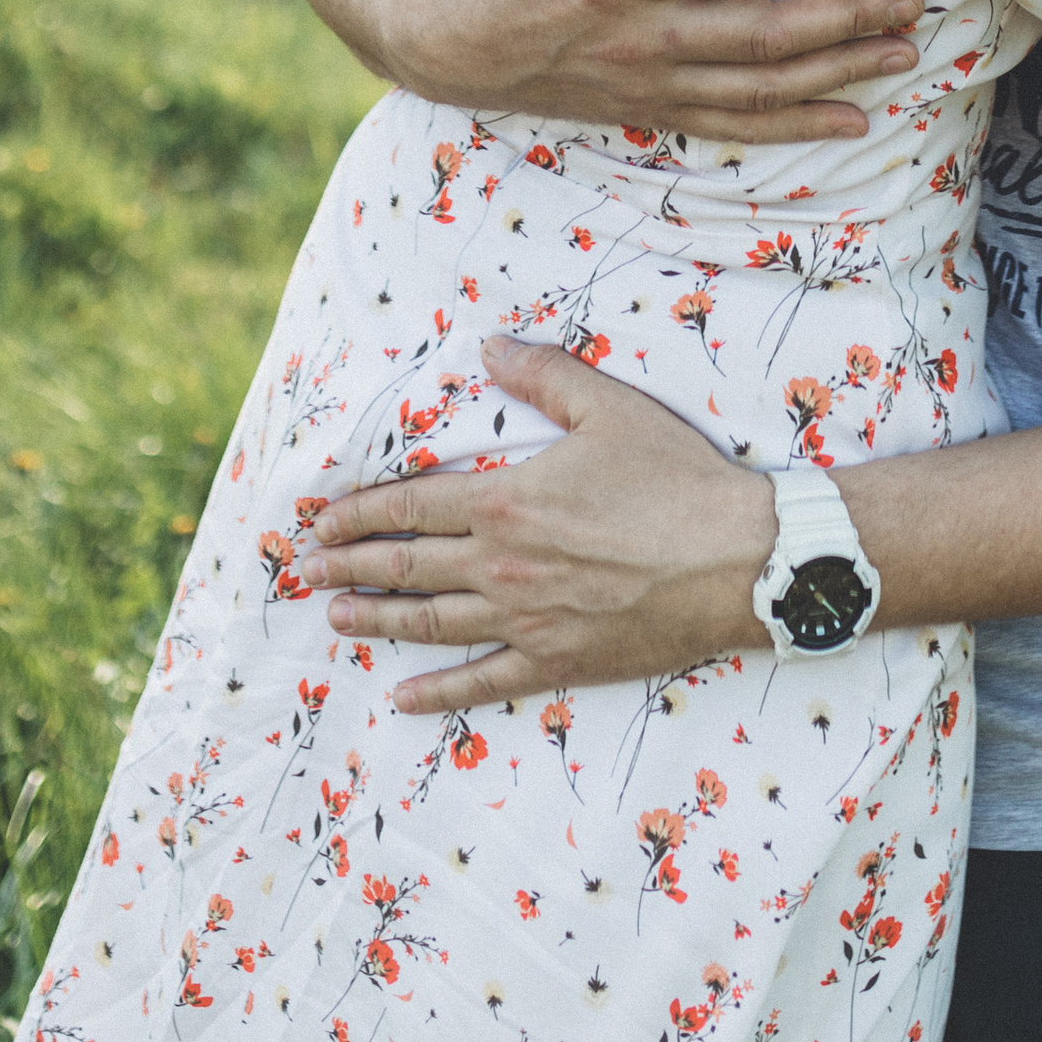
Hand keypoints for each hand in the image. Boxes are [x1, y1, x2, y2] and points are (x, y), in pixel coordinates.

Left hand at [295, 340, 775, 709]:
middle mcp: (502, 565)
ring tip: (335, 620)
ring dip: (376, 622)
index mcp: (507, 501)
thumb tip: (487, 344)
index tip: (317, 522)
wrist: (737, 559)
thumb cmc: (676, 479)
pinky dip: (436, 693)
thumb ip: (543, 374)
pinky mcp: (556, 662)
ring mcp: (525, 621)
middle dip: (348, 567)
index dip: (358, 514)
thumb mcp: (609, 408)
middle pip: (406, 566)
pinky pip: (482, 682)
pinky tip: (401, 698)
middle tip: (304, 572)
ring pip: (430, 624)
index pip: (411, 506)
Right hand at [301, 0, 925, 139]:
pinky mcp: (651, 110)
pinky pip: (737, 124)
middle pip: (760, 35)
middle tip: (909, 3)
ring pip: (760, 86)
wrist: (443, 48)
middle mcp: (641, 37)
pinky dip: (799, 123)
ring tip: (902, 52)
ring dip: (837, 72)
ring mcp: (650, 81)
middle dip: (841, 20)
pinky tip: (855, 118)